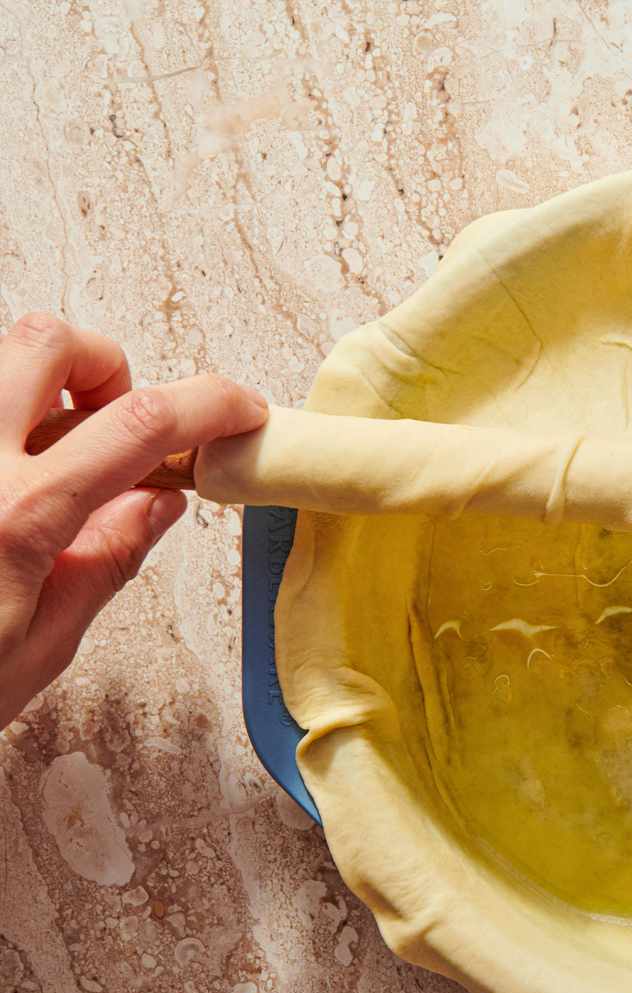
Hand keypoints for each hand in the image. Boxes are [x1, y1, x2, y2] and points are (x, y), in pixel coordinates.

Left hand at [0, 313, 266, 728]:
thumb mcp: (41, 645)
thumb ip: (107, 559)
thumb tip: (161, 501)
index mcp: (19, 515)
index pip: (142, 423)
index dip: (210, 404)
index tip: (241, 411)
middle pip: (50, 341)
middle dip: (104, 365)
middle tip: (116, 426)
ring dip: (41, 385)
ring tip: (50, 455)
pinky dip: (1, 423)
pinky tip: (3, 479)